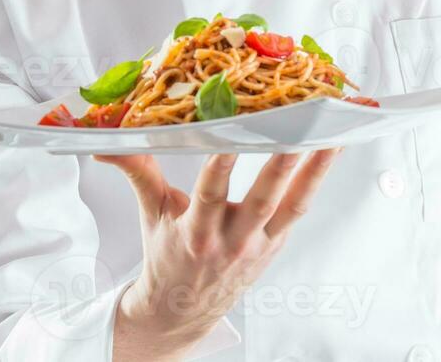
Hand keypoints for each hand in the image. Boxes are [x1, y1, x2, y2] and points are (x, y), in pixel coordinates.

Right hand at [98, 148, 343, 361]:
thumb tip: (108, 145)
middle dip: (283, 163)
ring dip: (314, 170)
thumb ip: (138, 172)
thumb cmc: (169, 257)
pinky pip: (299, 209)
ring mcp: (259, 243)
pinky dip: (315, 180)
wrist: (182, 310)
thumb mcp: (151, 214)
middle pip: (263, 198)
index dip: (222, 165)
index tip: (234, 134)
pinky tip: (329, 152)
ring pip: (292, 203)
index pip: (210, 193)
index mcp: (196, 232)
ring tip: (333, 136)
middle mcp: (231, 239)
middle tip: (301, 129)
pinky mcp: (276, 243)